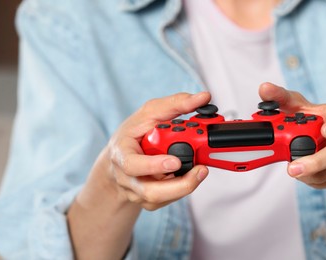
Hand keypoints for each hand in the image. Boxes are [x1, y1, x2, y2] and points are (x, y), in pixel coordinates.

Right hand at [96, 92, 210, 210]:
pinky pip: (167, 200)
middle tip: (200, 170)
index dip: (154, 166)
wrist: (121, 157)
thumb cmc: (134, 134)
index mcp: (121, 154)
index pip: (132, 165)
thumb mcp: (150, 112)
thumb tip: (203, 98)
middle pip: (149, 192)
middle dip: (178, 185)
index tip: (175, 161)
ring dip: (184, 188)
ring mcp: (138, 192)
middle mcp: (127, 177)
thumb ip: (176, 104)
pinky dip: (181, 189)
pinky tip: (188, 176)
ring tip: (201, 172)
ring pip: (160, 199)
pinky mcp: (149, 200)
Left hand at [259, 82, 325, 192]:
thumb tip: (264, 88)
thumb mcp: (302, 111)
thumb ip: (282, 99)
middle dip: (317, 161)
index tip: (324, 129)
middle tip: (293, 168)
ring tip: (295, 167)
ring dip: (307, 172)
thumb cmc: (320, 126)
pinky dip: (312, 180)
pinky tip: (308, 173)